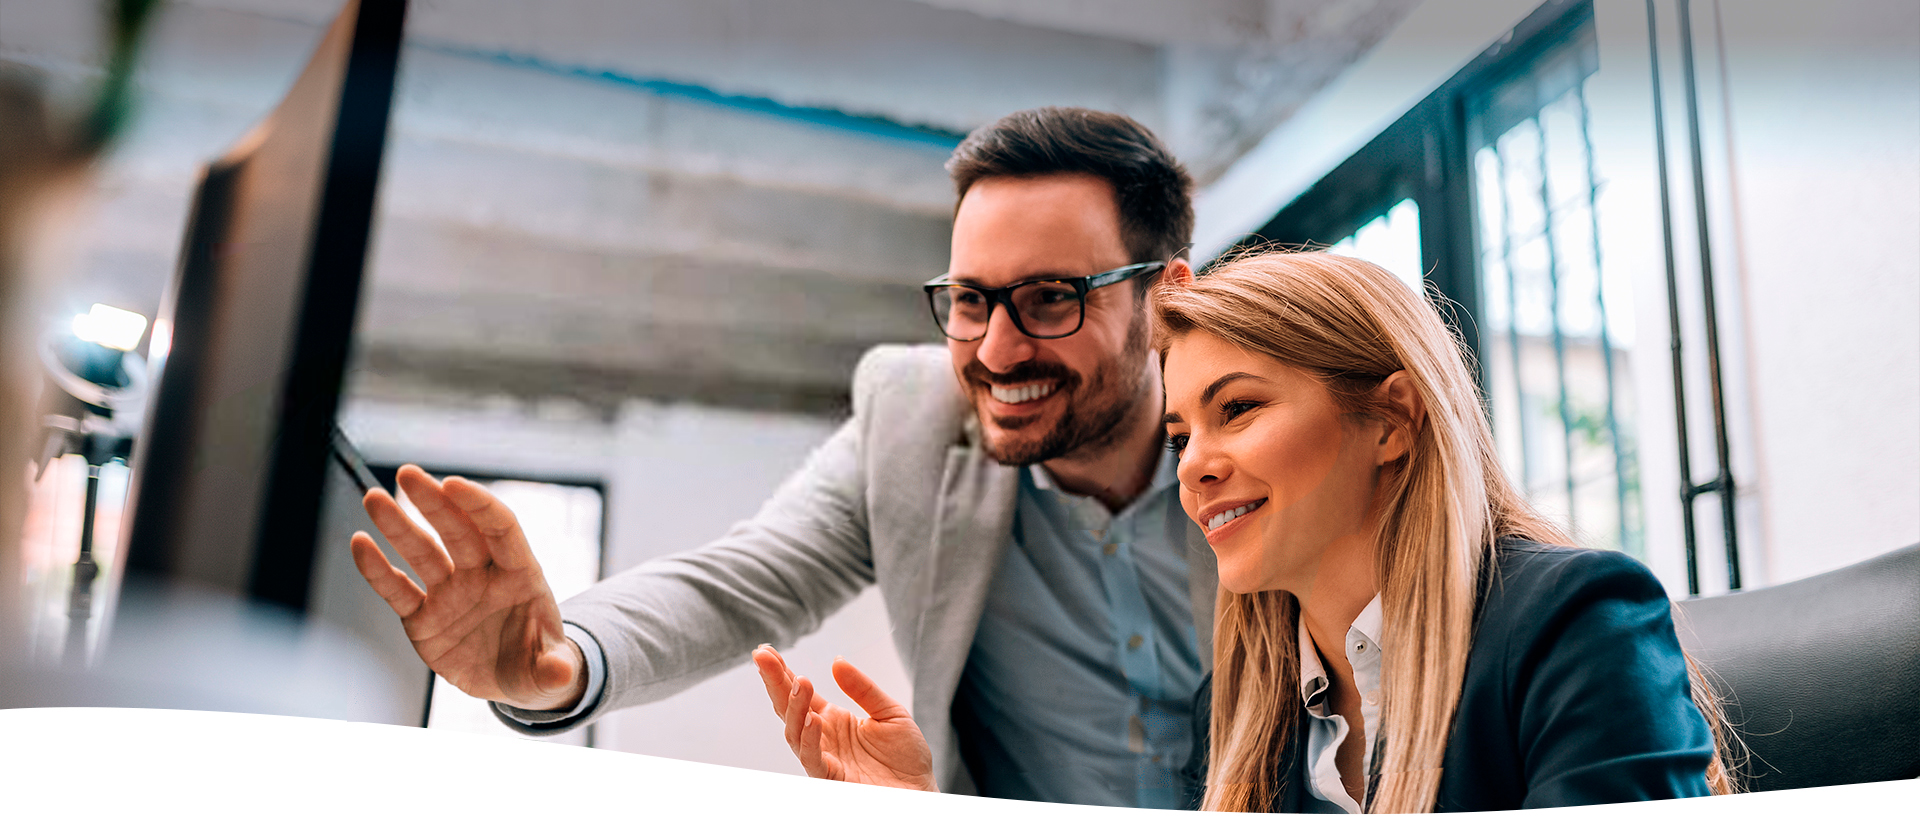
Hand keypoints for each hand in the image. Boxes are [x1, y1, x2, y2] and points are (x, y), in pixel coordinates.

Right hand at [348, 464, 585, 710]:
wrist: (513, 682)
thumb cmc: (539, 664)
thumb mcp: (551, 671)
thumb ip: (554, 669)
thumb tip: (561, 674)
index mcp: (520, 575)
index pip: (501, 529)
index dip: (479, 505)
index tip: (454, 484)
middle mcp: (482, 576)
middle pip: (457, 531)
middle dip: (433, 501)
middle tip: (408, 474)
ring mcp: (450, 594)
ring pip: (423, 553)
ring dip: (398, 526)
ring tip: (374, 498)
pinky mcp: (423, 618)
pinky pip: (398, 591)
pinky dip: (378, 570)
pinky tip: (360, 544)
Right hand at [751, 645, 937, 791]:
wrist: (921, 792)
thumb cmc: (906, 757)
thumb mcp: (890, 712)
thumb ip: (863, 688)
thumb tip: (836, 661)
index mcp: (833, 720)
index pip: (801, 694)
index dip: (781, 673)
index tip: (766, 651)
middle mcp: (822, 738)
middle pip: (789, 708)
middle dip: (775, 682)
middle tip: (763, 657)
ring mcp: (824, 758)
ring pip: (795, 733)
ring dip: (795, 706)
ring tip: (800, 680)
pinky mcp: (831, 778)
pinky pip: (813, 759)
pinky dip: (810, 739)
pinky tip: (812, 718)